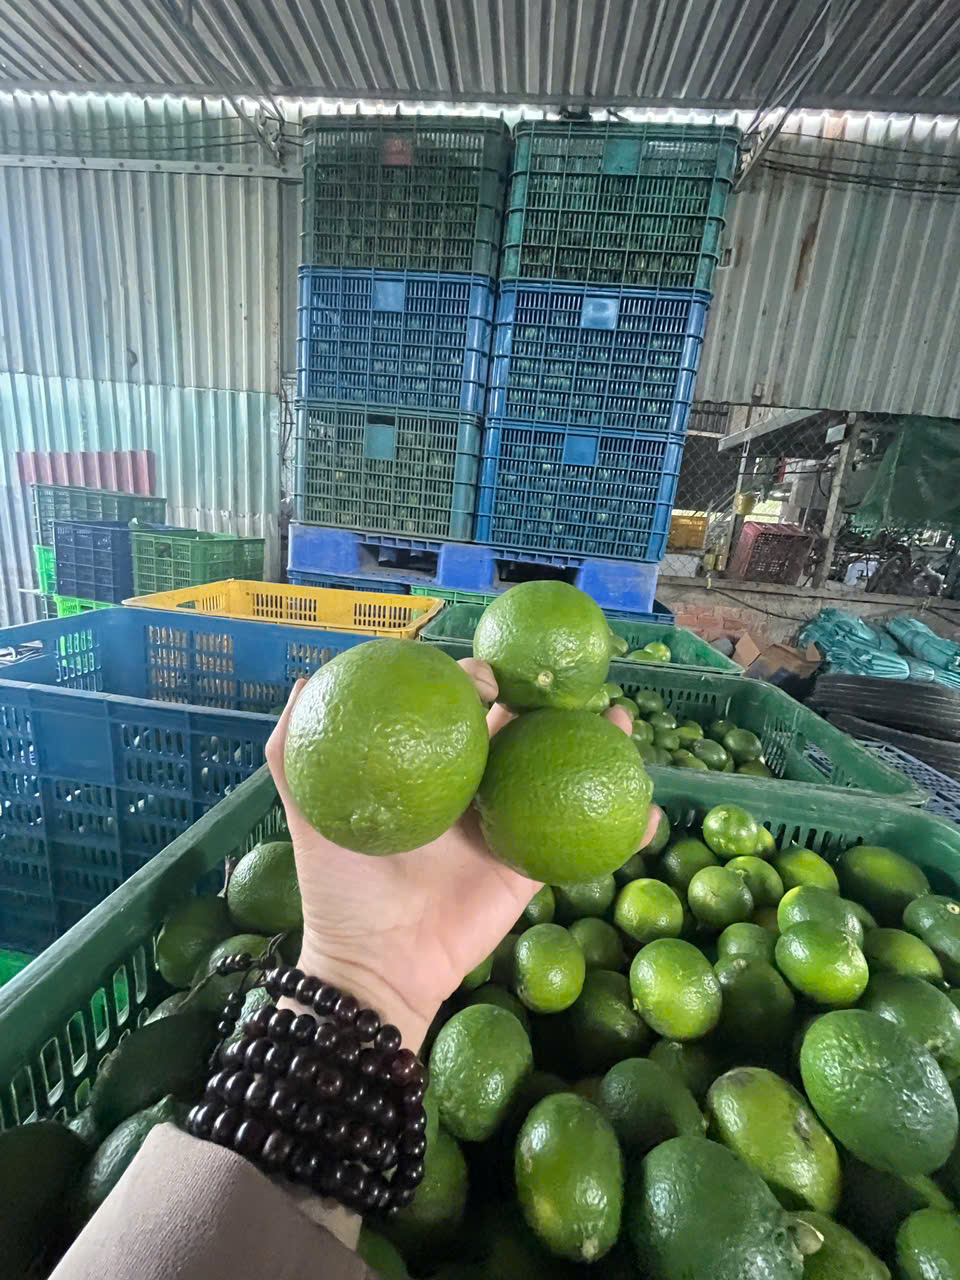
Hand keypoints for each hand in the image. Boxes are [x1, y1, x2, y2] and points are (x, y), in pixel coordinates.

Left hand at [266, 660, 660, 1050]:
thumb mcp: (313, 815)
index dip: (478, 684)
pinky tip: (653, 810)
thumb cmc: (341, 888)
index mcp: (430, 771)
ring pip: (560, 774)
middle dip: (552, 701)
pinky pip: (584, 845)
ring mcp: (508, 827)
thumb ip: (295, 753)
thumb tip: (303, 680)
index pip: (462, 713)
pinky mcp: (532, 867)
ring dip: (599, 746)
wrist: (376, 966)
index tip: (484, 676)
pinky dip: (625, 830)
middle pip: (521, 732)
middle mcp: (473, 791)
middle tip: (574, 681)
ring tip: (623, 721)